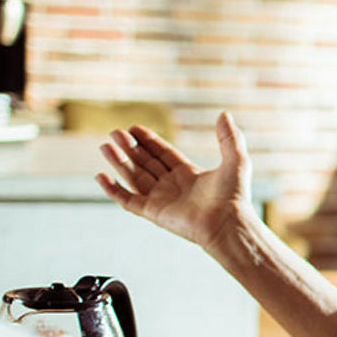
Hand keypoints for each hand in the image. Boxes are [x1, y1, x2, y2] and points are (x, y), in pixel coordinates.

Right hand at [95, 111, 252, 253]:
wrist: (228, 223)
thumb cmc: (235, 196)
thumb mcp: (235, 160)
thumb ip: (229, 138)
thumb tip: (224, 113)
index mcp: (189, 175)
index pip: (163, 154)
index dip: (149, 141)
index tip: (134, 128)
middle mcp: (174, 187)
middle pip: (146, 164)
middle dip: (130, 148)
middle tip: (115, 132)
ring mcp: (162, 200)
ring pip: (134, 178)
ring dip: (119, 162)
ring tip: (105, 146)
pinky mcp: (154, 213)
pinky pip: (128, 200)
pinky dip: (113, 190)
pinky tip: (101, 176)